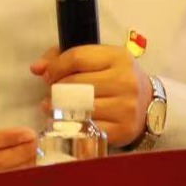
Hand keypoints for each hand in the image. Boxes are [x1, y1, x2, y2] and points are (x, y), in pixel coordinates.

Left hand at [30, 45, 150, 148]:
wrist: (147, 104)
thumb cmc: (116, 78)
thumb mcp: (98, 60)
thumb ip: (64, 57)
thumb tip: (37, 68)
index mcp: (119, 57)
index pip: (77, 58)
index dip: (56, 67)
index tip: (48, 75)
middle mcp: (125, 81)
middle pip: (76, 83)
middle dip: (57, 88)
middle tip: (53, 92)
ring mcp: (125, 107)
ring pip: (80, 107)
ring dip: (61, 108)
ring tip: (55, 107)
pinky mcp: (122, 129)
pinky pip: (88, 127)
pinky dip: (73, 125)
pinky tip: (67, 121)